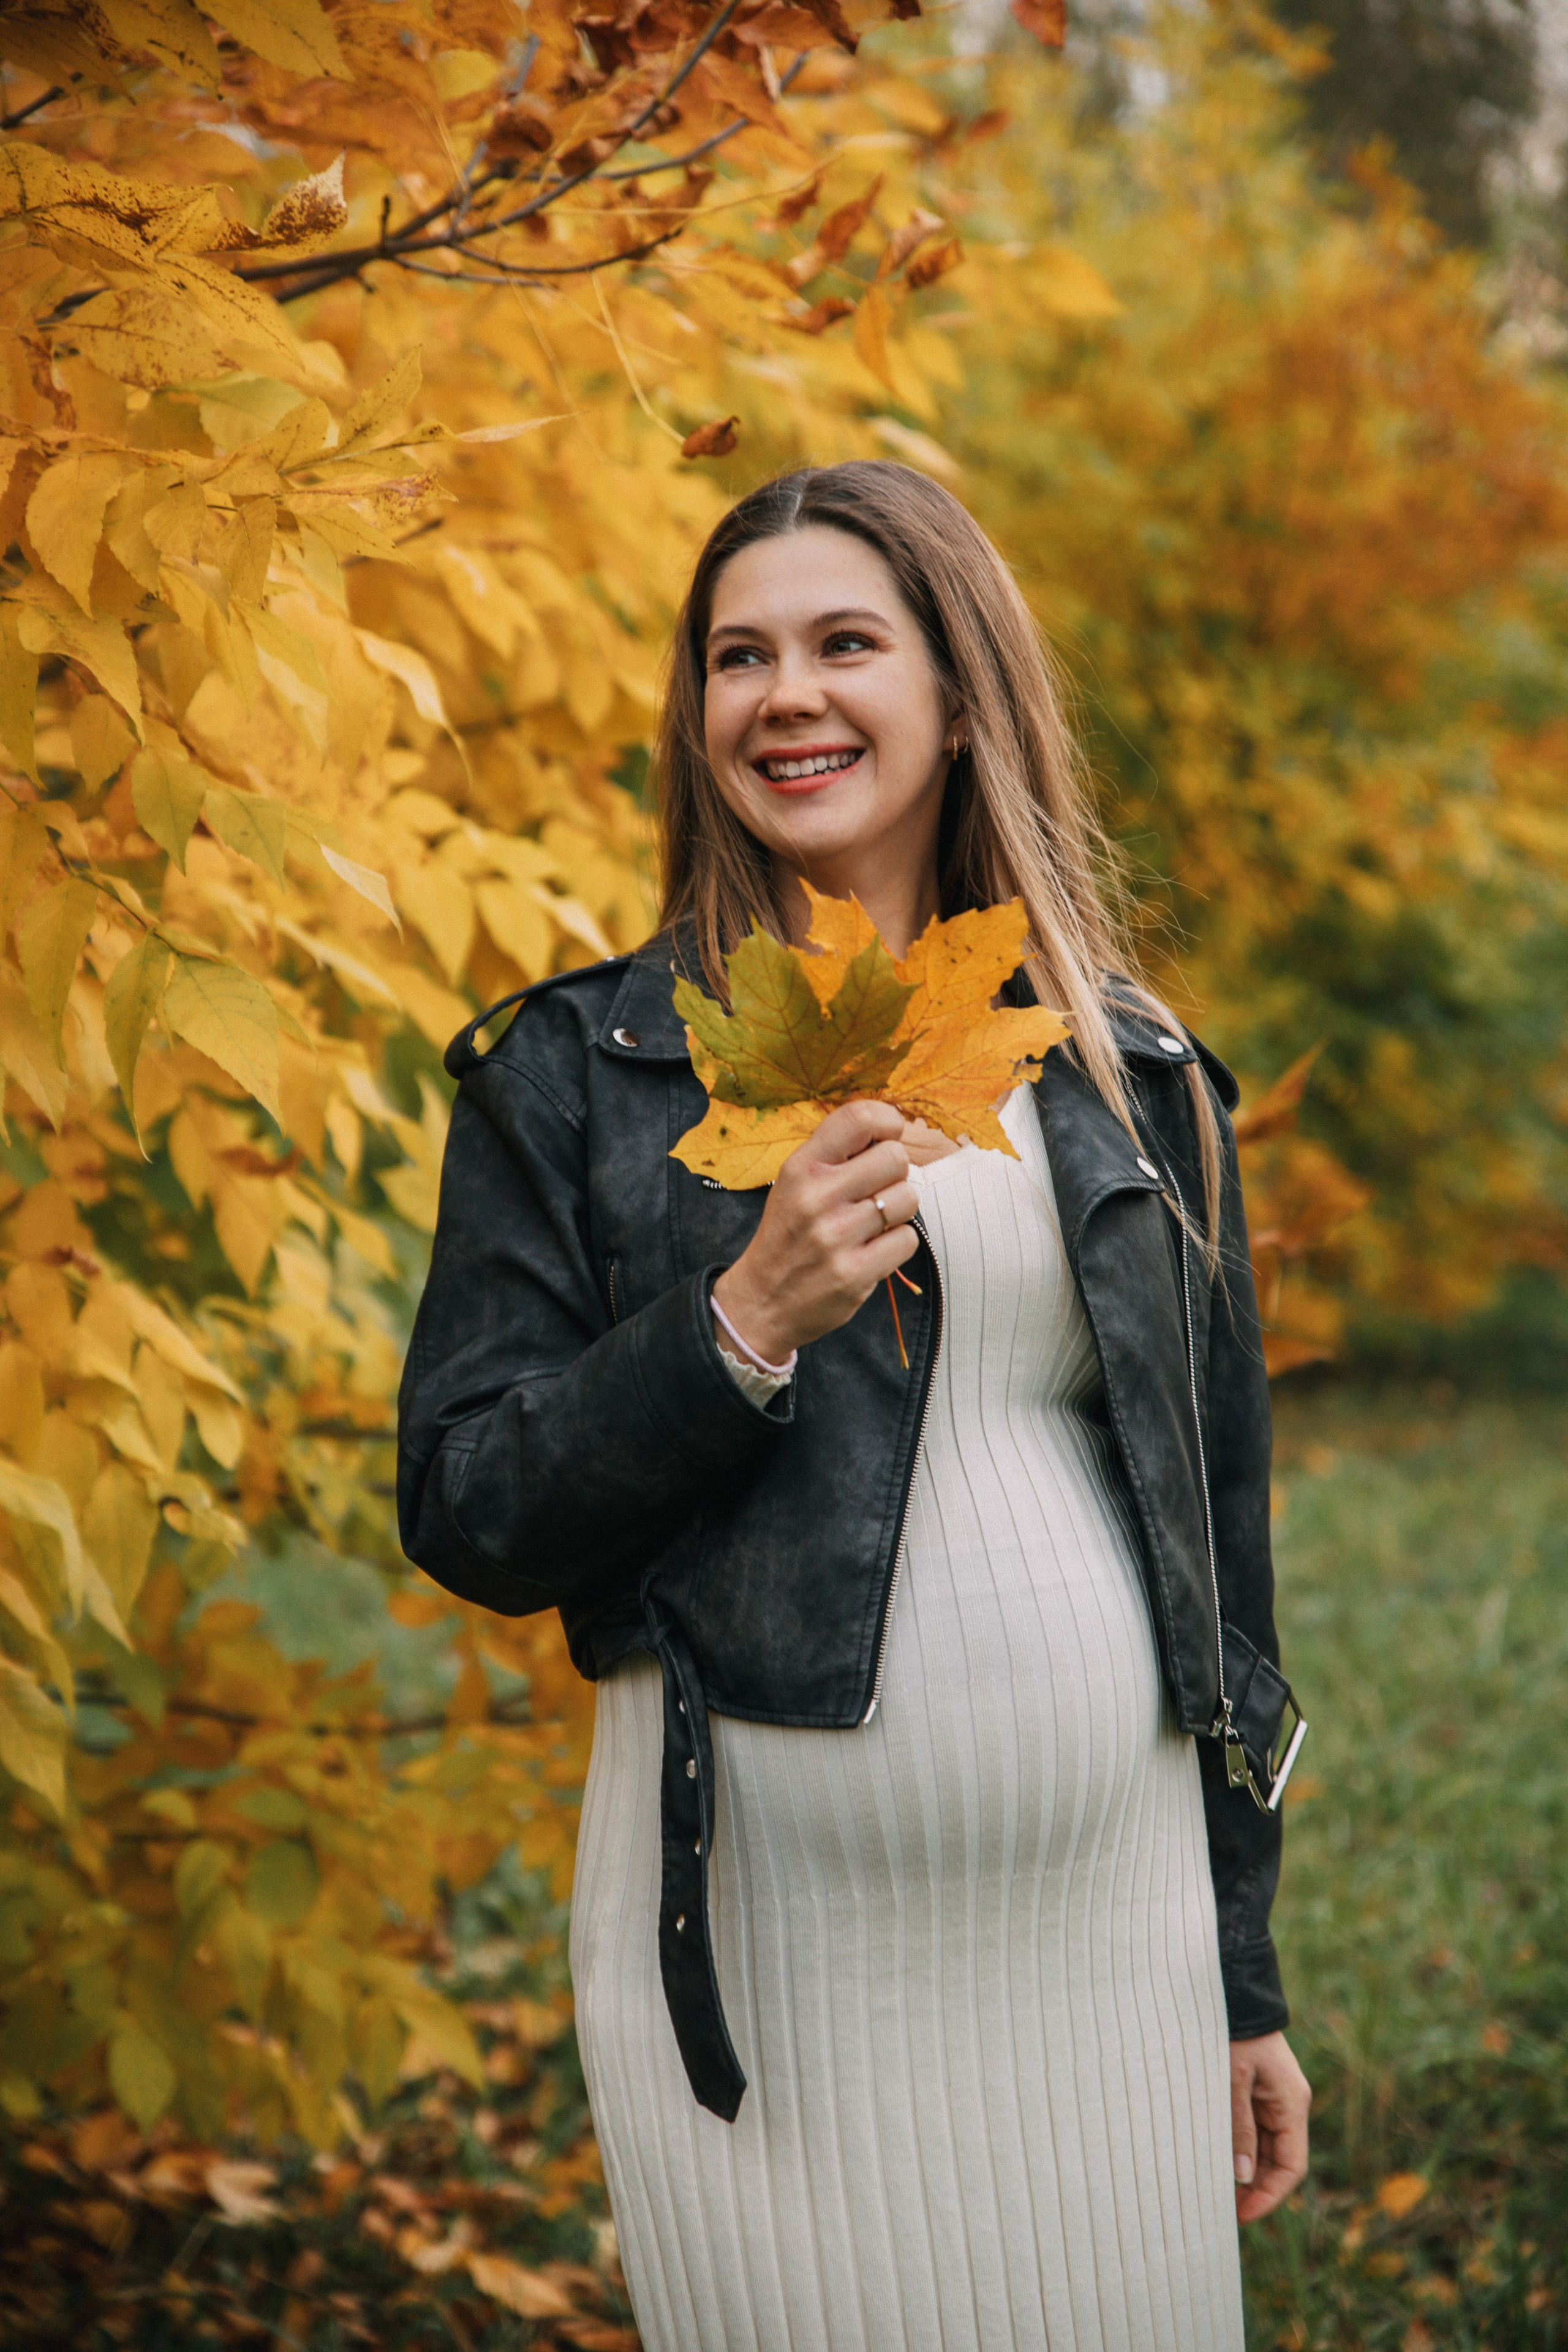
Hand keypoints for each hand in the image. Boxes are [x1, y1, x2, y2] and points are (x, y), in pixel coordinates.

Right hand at [712, 1099, 919, 1364]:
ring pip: (908, 1198)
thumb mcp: (794, 1184)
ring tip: (872, 1223)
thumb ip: (835, 1155)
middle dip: (894, 1173)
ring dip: (897, 1210)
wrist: (762, 1301)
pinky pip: (907, 1240)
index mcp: (801, 1167)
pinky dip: (896, 1244)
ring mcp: (836, 1236)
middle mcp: (817, 1197)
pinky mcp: (855, 1272)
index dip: (886, 1121)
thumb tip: (891, 1129)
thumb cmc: (787, 1235)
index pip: (858, 1118)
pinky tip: (873, 1250)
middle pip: (895, 1157)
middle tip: (875, 1190)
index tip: (887, 1136)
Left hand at [1230, 2031, 1310, 2223]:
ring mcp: (1273, 2096)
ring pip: (1265, 2146)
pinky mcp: (1256, 2088)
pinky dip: (1240, 2146)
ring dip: (1246, 2170)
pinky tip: (1218, 2159)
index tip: (1244, 2216)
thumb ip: (1239, 2126)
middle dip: (1256, 2188)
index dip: (1270, 2195)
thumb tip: (1243, 2176)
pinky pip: (1253, 2127)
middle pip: (1278, 2160)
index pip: (1291, 2166)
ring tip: (1217, 2191)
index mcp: (1291, 2103)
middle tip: (1225, 2211)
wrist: (1232, 1990)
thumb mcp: (1232, 2080)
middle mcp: (1288, 2103)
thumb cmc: (1231, 2031)